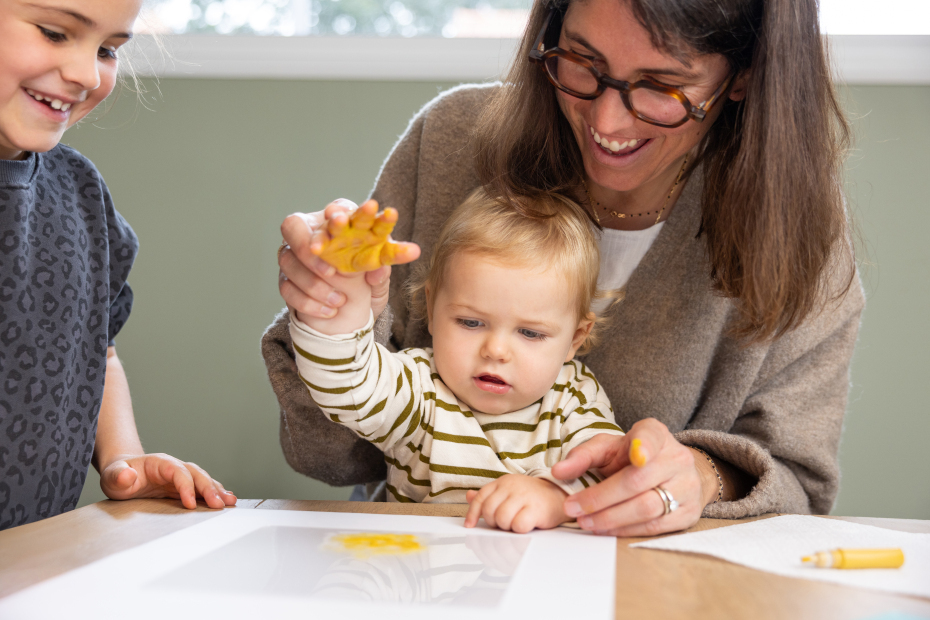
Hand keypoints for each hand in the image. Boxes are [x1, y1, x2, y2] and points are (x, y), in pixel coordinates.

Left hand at [99, 453, 236, 509]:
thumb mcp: (112, 475)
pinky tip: (225, 500)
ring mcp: (180, 477)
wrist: (122, 475)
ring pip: (203, 480)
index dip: (186, 487)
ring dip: (217, 490)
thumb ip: (118, 474)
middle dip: (209, 489)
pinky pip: (201, 488)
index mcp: (160, 462)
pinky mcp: (183, 487)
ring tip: (230, 501)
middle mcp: (175, 467)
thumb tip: (128, 475)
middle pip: (196, 474)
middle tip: (219, 504)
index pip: (178, 472)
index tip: (189, 504)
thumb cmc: (118, 475)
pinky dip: (214, 493)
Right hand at [279, 199, 419, 321]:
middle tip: (330, 270)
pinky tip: (330, 312)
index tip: (340, 218)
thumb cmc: (368, 285)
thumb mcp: (380, 282)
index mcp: (341, 227)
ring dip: (313, 282)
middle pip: (293, 225)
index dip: (336, 212)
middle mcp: (312, 235)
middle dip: (308, 244)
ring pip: (287, 259)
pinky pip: (286, 288)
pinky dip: (309, 302)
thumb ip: (382, 274)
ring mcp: (294, 257)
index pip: (335, 209)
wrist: (354, 316)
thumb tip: (380, 270)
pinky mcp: (286, 280)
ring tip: (340, 300)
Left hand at [464, 475, 568, 532]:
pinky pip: (518, 525)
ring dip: (507, 527)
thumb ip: (489, 495)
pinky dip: (520, 529)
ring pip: (502, 519)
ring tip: (516, 523)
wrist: (559, 495)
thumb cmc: (531, 496)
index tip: (470, 525)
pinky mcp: (536, 508)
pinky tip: (526, 525)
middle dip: (494, 522)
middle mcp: (512, 486)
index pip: (480, 497)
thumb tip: (468, 496)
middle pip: (489, 511)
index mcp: (503, 482)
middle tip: (505, 523)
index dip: (472, 513)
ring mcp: (524, 496)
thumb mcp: (509, 491)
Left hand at [551, 418, 714, 536]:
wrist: (670, 473)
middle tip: (574, 508)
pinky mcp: (689, 513)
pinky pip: (655, 526)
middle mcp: (677, 458)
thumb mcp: (607, 448)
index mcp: (656, 434)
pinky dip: (626, 530)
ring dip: (611, 519)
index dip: (644, 446)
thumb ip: (582, 456)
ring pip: (647, 508)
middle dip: (601, 498)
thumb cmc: (631, 458)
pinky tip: (605, 529)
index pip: (651, 437)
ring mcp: (687, 486)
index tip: (636, 454)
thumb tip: (558, 472)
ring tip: (585, 522)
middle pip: (638, 481)